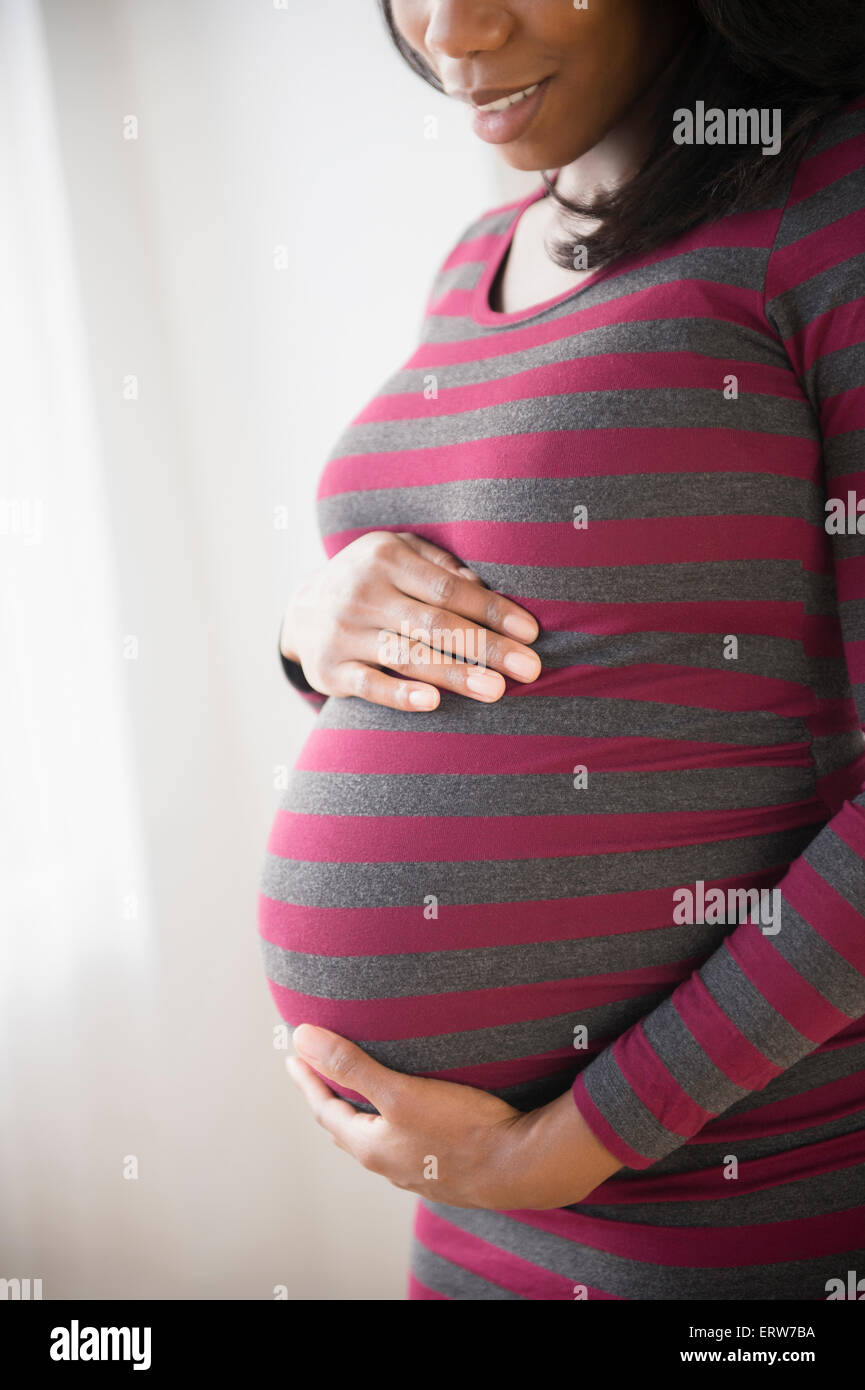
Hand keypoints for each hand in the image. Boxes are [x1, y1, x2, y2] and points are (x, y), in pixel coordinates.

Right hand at [279, 531, 540, 710]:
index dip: (492, 611)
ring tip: (497, 691)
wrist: (300, 611)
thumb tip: (485, 587)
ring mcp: (344, 632)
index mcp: (386, 558)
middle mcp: (363, 593)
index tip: (531, 633)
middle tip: (530, 669)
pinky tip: (432, 703)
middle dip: (486, 647)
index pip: (449, 588)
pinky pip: (370, 686)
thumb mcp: (399, 555)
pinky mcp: (330, 670)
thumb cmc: (371, 582)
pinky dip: (400, 695)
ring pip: (408, 656)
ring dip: (456, 675)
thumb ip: (441, 567)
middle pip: (435, 624)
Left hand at [287, 1025, 621, 1209]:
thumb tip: (303, 1039)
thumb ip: (351, 1065)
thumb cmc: (461, 1128)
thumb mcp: (400, 1091)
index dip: (308, 1080)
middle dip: (330, 1099)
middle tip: (318, 1076)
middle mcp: (389, 1164)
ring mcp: (417, 1171)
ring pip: (376, 1139)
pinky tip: (409, 1119)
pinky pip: (404, 1145)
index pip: (325, 1109)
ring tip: (358, 1095)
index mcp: (372, 1146)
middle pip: (347, 1128)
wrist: (522, 1166)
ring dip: (361, 1114)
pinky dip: (391, 1125)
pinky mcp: (443, 1170)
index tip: (293, 1058)